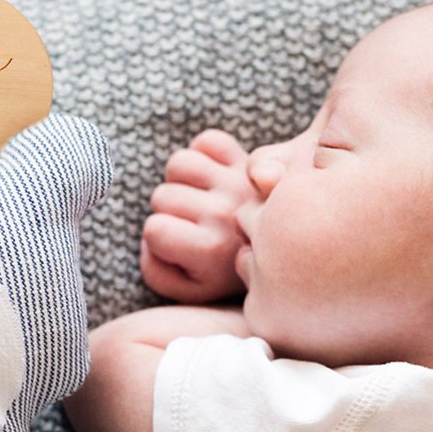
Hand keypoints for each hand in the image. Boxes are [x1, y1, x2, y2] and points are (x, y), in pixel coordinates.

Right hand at [140, 129, 259, 302]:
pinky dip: (204, 154)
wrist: (279, 254)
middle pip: (162, 195)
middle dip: (169, 211)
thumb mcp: (189, 290)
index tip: (179, 246)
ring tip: (198, 198)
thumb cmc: (225, 272)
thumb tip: (153, 231)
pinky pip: (208, 141)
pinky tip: (211, 178)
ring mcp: (238, 183)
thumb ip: (156, 272)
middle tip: (192, 225)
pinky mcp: (248, 161)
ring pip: (179, 163)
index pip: (154, 229)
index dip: (158, 237)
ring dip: (181, 180)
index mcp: (211, 248)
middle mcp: (225, 212)